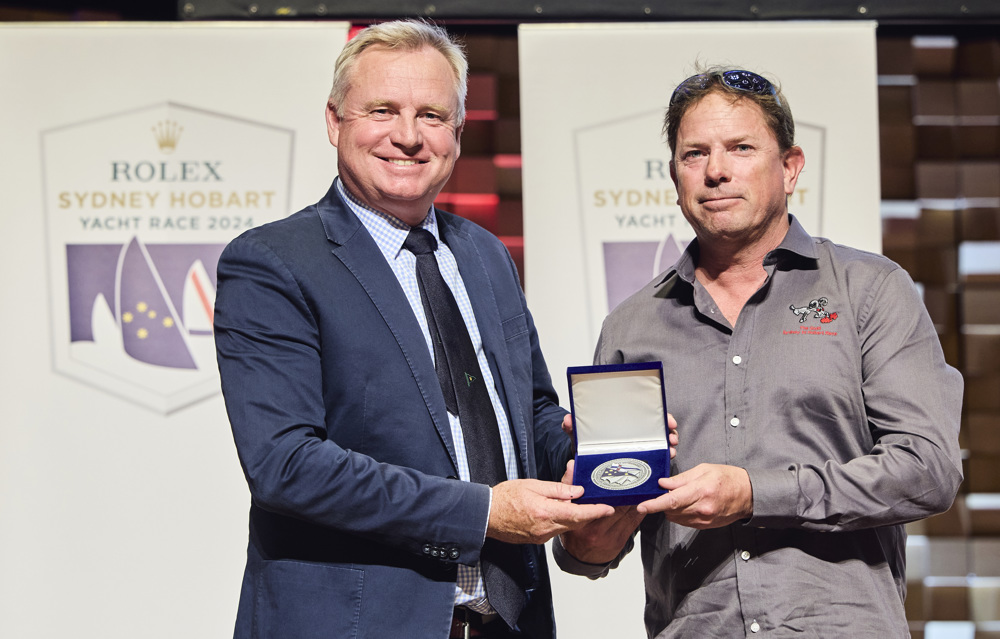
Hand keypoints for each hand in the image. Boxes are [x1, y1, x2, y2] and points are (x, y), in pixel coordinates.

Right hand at [487, 478, 613, 544]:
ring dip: (574, 516)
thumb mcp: (532, 486)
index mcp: (545, 513)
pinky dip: (562, 521)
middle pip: (575, 522)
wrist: (486, 515)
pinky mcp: (538, 539)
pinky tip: (559, 511)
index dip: (596, 512)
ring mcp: (542, 536)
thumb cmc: (504, 498)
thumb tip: (576, 491)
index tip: (609, 508)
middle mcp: (546, 529)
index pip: (578, 514)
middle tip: (598, 501)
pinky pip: (556, 530)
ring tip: (577, 503)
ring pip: (566, 527)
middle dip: (588, 513)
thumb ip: (557, 490)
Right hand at [557, 460, 643, 563]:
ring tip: (640, 487)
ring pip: (626, 513)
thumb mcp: (564, 508)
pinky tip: (642, 502)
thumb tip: (572, 465)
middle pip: (616, 505)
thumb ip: (567, 485)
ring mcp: (607, 537)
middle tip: (634, 478)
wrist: (578, 559)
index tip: (618, 476)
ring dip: (635, 500)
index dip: (610, 488)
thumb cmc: (572, 530)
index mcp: (579, 519)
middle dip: (625, 491)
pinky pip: (632, 523)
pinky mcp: (618, 542)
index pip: (597, 499)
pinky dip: (639, 511)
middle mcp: (594, 530)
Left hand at [563, 412, 679, 460]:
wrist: (585, 464)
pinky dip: (664, 457)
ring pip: (660, 443)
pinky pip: (655, 458)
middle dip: (669, 431)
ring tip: (671, 449)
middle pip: (658, 428)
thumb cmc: (586, 445)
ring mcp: (639, 447)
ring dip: (669, 445)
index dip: (660, 416)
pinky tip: (667, 458)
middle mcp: (634, 433)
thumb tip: (568, 420)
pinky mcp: (639, 462)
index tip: (668, 420)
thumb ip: (573, 428)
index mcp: (623, 423)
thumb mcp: (579, 436)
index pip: (646, 414)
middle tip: (672, 436)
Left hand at [636, 463, 751, 528]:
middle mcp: (702, 509)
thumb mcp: (704, 470)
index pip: (671, 501)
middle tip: (664, 491)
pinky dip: (679, 513)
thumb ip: (681, 478)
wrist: (748, 495)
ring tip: (679, 496)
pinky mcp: (705, 526)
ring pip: (675, 517)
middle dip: (662, 502)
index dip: (654, 504)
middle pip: (671, 510)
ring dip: (670, 508)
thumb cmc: (728, 479)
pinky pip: (684, 521)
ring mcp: (704, 520)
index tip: (642, 506)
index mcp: (701, 491)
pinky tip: (686, 503)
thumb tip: (664, 484)